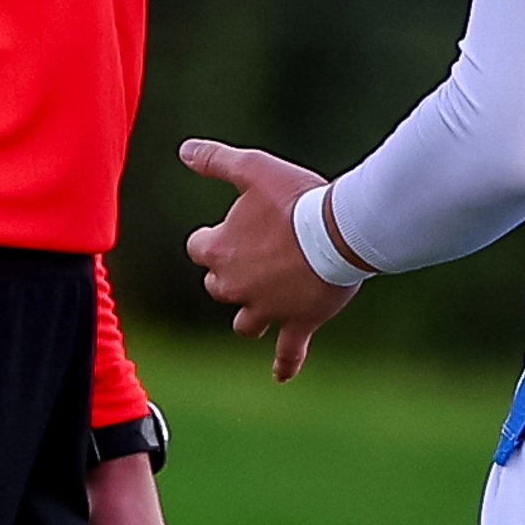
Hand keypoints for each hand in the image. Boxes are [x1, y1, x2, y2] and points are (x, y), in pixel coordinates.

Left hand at [183, 138, 358, 382]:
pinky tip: (280, 374)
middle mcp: (235, 285)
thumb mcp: (253, 168)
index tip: (229, 230)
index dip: (212, 239)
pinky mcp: (297, 322)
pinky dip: (284, 363)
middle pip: (218, 286)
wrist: (340, 231)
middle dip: (230, 275)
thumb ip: (216, 160)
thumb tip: (184, 150)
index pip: (199, 248)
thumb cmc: (296, 197)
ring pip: (245, 323)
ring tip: (262, 304)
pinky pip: (288, 351)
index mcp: (220, 250)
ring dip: (249, 314)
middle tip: (255, 258)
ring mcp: (266, 308)